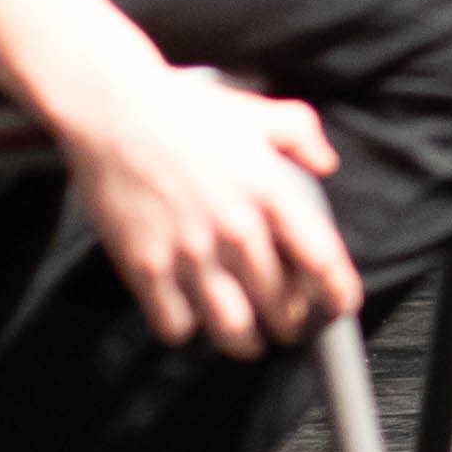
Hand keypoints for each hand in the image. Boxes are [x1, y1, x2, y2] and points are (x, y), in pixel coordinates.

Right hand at [53, 69, 354, 354]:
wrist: (113, 110)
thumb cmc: (187, 109)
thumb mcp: (258, 111)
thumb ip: (302, 135)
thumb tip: (328, 164)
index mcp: (271, 192)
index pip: (322, 261)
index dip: (337, 293)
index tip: (339, 306)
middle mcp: (236, 229)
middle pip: (279, 304)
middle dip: (290, 323)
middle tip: (288, 325)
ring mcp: (189, 252)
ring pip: (231, 327)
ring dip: (245, 343)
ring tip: (248, 341)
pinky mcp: (145, 267)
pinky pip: (175, 323)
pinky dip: (185, 328)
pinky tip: (189, 316)